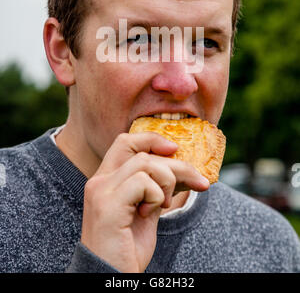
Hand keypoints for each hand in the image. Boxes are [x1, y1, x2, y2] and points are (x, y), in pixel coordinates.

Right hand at [80, 131, 208, 272]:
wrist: (109, 278)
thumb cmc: (127, 249)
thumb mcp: (146, 211)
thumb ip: (155, 189)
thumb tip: (183, 169)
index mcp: (106, 180)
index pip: (126, 142)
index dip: (152, 140)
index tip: (175, 149)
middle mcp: (99, 181)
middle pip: (141, 150)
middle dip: (177, 164)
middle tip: (199, 182)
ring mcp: (101, 191)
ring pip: (145, 163)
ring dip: (167, 182)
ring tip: (164, 205)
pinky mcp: (107, 205)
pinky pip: (143, 182)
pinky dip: (156, 195)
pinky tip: (150, 213)